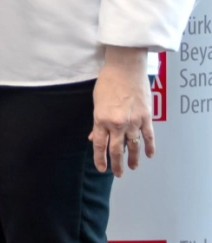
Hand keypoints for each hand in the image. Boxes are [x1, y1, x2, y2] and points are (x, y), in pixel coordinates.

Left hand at [91, 46, 153, 176]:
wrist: (125, 69)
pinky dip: (149, 147)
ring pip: (134, 146)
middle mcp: (117, 124)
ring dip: (134, 159)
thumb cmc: (108, 81)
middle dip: (116, 164)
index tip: (101, 168)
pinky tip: (149, 155)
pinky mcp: (146, 117)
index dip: (100, 159)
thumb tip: (93, 136)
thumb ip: (97, 122)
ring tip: (132, 167)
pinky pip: (148, 136)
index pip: (99, 145)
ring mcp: (133, 121)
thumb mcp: (96, 102)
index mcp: (101, 119)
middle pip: (117, 150)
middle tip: (117, 174)